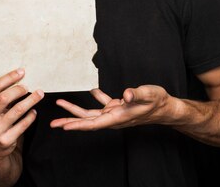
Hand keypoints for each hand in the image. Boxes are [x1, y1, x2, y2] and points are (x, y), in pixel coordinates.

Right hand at [0, 68, 43, 160]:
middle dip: (18, 89)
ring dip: (30, 100)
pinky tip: (34, 111)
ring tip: (39, 94)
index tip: (21, 72)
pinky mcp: (5, 140)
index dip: (9, 77)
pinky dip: (30, 116)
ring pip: (17, 111)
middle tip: (28, 87)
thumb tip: (18, 77)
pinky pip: (23, 125)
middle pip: (4, 98)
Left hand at [50, 85, 171, 130]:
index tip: (64, 127)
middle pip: (87, 121)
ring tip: (61, 104)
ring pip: (91, 113)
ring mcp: (115, 113)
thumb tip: (126, 94)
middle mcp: (113, 117)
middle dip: (69, 121)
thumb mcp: (148, 94)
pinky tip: (91, 91)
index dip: (78, 125)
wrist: (166, 107)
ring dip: (75, 109)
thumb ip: (136, 94)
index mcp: (118, 117)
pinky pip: (102, 104)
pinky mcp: (118, 107)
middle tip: (53, 123)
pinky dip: (96, 97)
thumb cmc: (158, 101)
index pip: (93, 123)